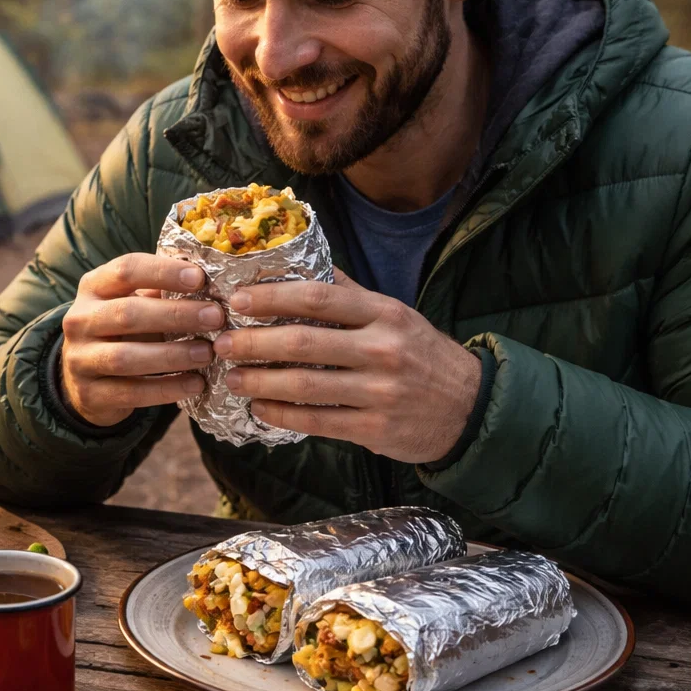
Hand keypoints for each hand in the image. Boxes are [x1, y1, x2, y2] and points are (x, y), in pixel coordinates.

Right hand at [60, 254, 224, 427]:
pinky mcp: (89, 395)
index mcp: (93, 287)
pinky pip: (131, 393)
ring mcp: (79, 359)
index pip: (126, 270)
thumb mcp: (132, 304)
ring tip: (207, 354)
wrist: (83, 380)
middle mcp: (80, 320)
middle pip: (127, 313)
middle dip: (175, 315)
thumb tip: (211, 284)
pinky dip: (166, 389)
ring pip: (126, 357)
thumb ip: (161, 293)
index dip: (163, 272)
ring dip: (172, 355)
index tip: (200, 278)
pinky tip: (196, 384)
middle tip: (215, 318)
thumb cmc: (121, 332)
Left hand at [213, 272, 481, 462]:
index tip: (238, 300)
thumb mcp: (395, 315)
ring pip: (306, 384)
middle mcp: (383, 348)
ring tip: (232, 377)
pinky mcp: (375, 428)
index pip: (320, 298)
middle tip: (221, 343)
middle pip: (305, 342)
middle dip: (254, 343)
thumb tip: (301, 262)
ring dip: (260, 380)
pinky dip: (282, 414)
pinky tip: (259, 407)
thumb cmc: (421, 355)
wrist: (470, 407)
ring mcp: (380, 390)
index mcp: (385, 313)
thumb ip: (350, 294)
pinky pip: (317, 421)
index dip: (274, 297)